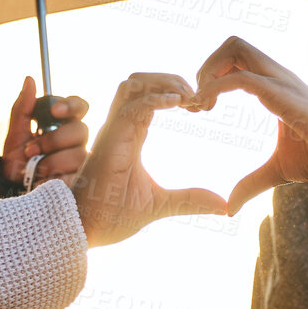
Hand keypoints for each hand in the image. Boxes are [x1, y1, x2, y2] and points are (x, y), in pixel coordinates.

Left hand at [0, 76, 88, 188]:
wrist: (13, 194)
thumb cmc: (16, 164)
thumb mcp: (14, 136)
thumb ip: (22, 109)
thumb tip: (29, 80)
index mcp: (62, 126)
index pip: (79, 107)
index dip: (72, 105)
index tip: (54, 112)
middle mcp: (75, 142)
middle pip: (80, 130)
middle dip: (54, 140)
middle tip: (31, 150)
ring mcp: (81, 163)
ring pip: (78, 153)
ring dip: (51, 161)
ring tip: (34, 169)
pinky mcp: (81, 182)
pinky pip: (75, 175)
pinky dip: (54, 177)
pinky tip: (43, 181)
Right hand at [70, 73, 227, 246]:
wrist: (84, 230)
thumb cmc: (112, 215)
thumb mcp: (160, 204)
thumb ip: (189, 200)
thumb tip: (223, 207)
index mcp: (129, 134)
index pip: (147, 95)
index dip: (173, 91)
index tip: (198, 107)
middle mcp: (119, 127)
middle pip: (140, 80)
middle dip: (170, 78)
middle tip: (196, 98)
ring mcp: (113, 131)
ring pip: (133, 84)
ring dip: (163, 82)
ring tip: (188, 98)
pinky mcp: (111, 140)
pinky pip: (132, 107)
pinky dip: (156, 99)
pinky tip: (178, 104)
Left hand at [193, 36, 307, 211]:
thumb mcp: (276, 170)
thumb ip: (251, 183)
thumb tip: (229, 208)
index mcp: (275, 84)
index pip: (238, 55)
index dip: (213, 73)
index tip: (201, 106)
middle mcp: (277, 75)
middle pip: (233, 43)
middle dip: (207, 66)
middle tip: (199, 101)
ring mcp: (281, 80)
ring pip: (236, 47)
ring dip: (210, 71)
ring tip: (203, 103)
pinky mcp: (282, 93)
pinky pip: (241, 77)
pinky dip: (216, 86)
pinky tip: (208, 108)